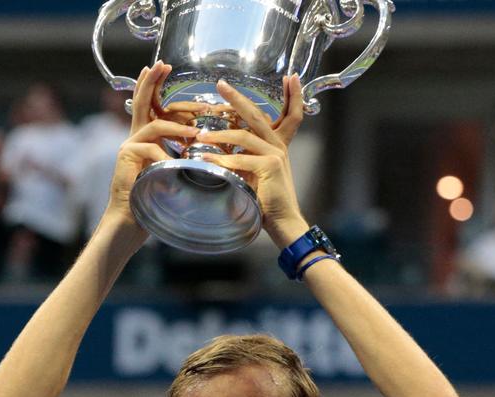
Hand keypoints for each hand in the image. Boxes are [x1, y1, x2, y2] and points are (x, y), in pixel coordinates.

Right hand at [104, 62, 200, 228]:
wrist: (132, 220)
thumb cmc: (155, 198)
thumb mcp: (173, 171)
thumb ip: (182, 154)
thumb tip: (204, 142)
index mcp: (146, 136)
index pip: (151, 104)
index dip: (155, 85)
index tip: (164, 67)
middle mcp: (134, 136)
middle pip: (142, 102)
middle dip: (152, 82)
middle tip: (162, 64)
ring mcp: (128, 145)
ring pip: (154, 126)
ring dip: (177, 128)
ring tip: (195, 133)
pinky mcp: (126, 157)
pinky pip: (150, 148)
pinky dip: (166, 154)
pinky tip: (176, 162)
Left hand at [194, 75, 308, 247]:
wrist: (282, 222)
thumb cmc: (265, 201)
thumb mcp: (253, 173)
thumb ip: (243, 158)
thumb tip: (217, 149)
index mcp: (277, 144)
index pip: (287, 113)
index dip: (293, 95)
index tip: (291, 76)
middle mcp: (278, 145)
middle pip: (256, 115)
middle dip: (237, 98)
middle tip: (220, 85)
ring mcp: (275, 154)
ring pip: (242, 136)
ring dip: (219, 135)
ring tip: (201, 135)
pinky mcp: (270, 166)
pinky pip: (239, 159)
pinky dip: (221, 160)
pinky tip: (206, 160)